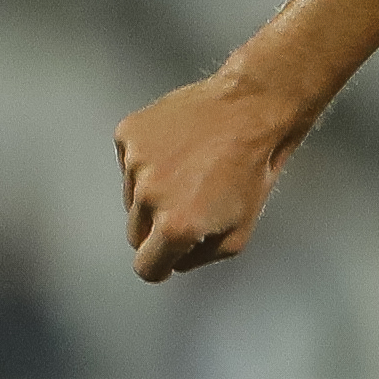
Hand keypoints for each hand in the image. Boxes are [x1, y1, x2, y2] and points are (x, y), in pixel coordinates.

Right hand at [114, 68, 303, 282]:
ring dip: (153, 192)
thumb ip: (199, 257)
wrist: (248, 112)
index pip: (146, 266)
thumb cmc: (251, 172)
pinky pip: (128, 162)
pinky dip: (147, 160)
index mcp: (177, 226)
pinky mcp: (127, 134)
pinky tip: (176, 149)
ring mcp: (134, 162)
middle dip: (157, 228)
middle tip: (187, 207)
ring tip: (188, 171)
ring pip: (130, 197)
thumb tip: (174, 262)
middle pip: (135, 233)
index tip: (166, 257)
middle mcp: (148, 196)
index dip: (159, 264)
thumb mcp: (239, 234)